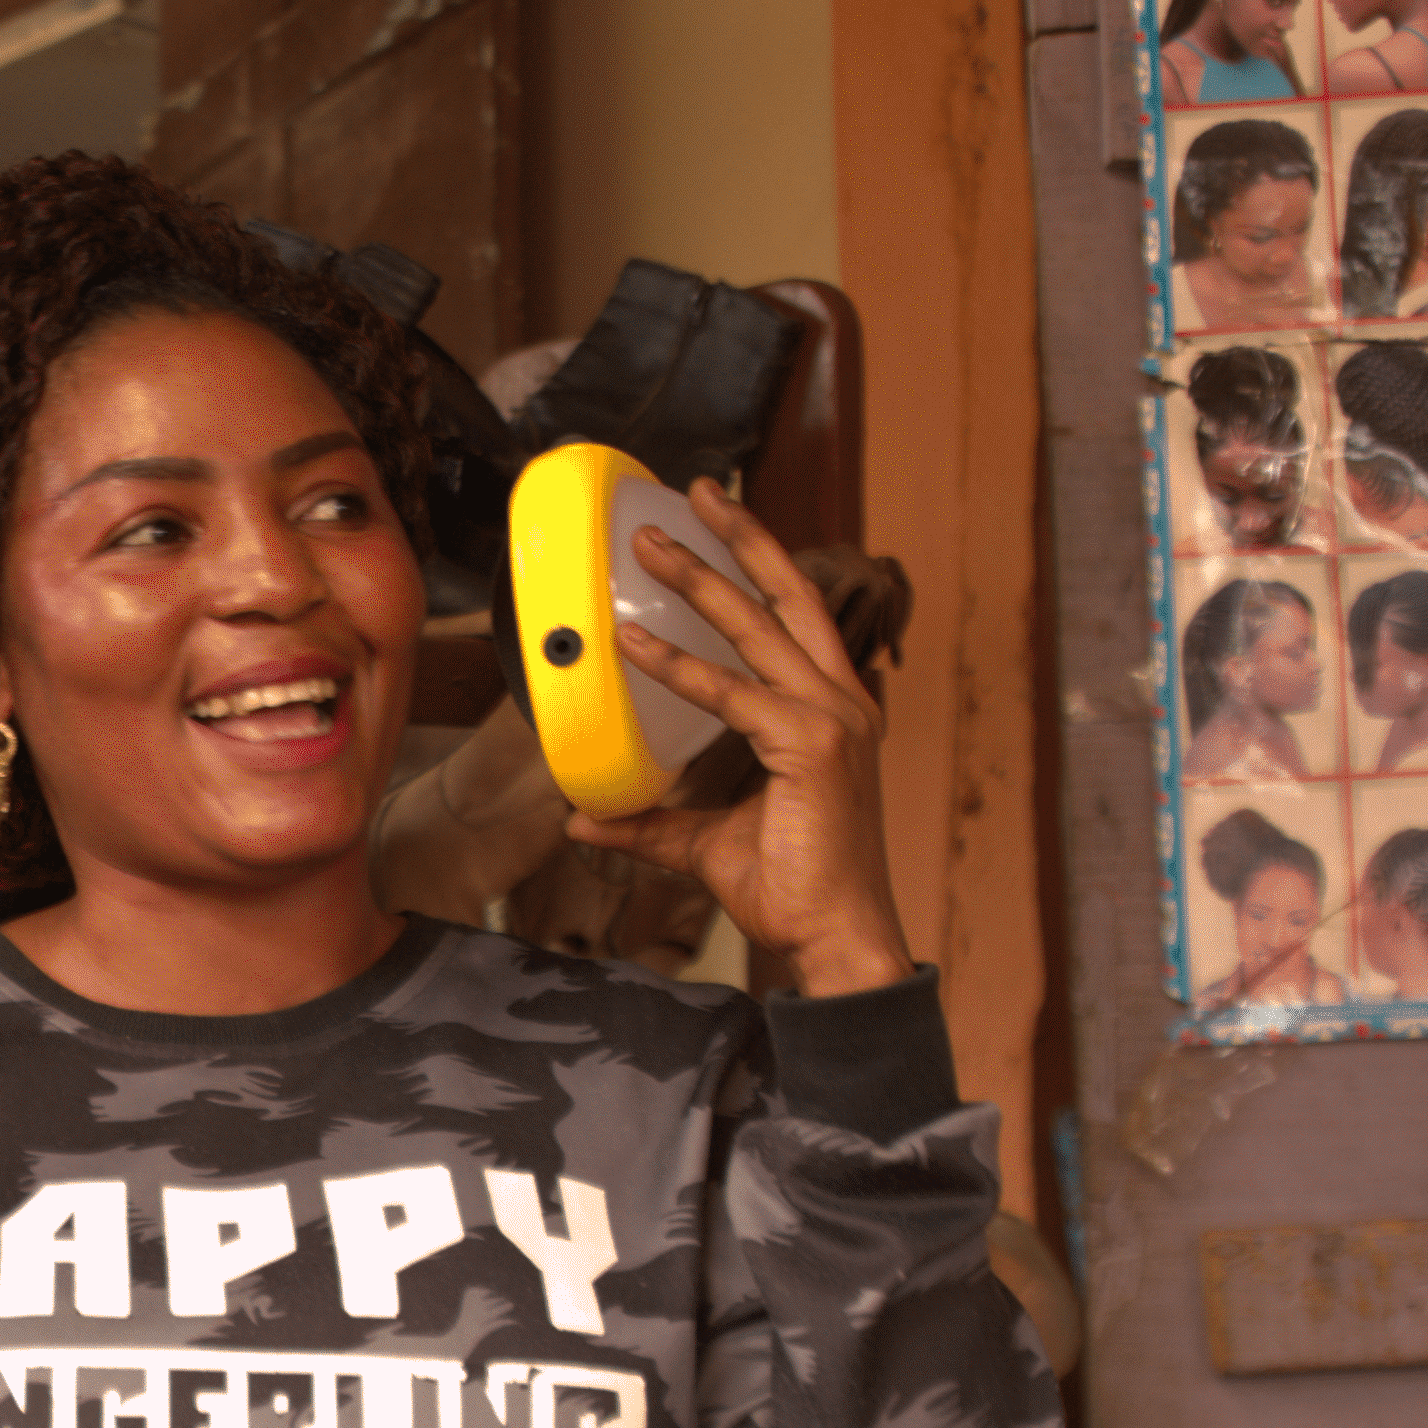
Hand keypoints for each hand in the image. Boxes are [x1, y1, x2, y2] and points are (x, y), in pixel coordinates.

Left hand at [573, 473, 913, 993]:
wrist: (833, 938)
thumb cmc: (792, 889)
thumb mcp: (707, 843)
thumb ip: (652, 823)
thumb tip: (586, 816)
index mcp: (831, 711)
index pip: (794, 618)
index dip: (759, 564)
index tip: (719, 520)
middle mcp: (841, 702)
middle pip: (790, 596)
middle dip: (741, 537)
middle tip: (695, 490)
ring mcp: (833, 719)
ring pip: (760, 627)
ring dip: (703, 577)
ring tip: (650, 544)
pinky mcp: (813, 745)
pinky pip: (732, 693)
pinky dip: (679, 666)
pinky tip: (632, 645)